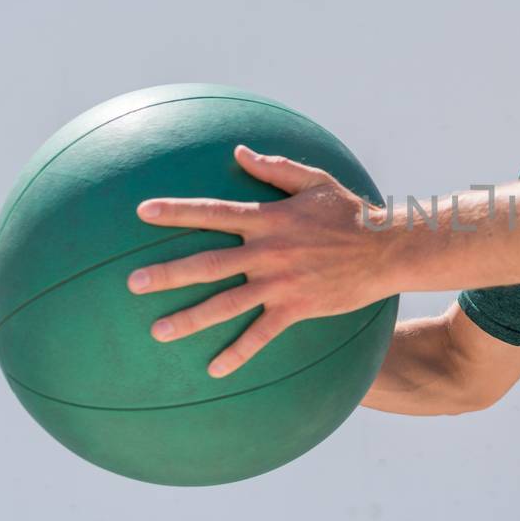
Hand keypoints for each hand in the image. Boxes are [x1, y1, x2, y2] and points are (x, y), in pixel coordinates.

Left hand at [128, 144, 394, 377]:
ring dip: (190, 318)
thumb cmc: (351, 213)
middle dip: (167, 273)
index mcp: (267, 218)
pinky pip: (261, 334)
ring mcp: (280, 283)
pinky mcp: (296, 308)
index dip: (176, 211)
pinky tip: (214, 369)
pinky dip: (237, 353)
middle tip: (132, 283)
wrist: (387, 250)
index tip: (142, 212)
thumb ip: (275, 167)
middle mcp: (267, 251)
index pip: (212, 212)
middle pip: (207, 263)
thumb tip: (239, 151)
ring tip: (158, 331)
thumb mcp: (315, 181)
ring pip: (226, 303)